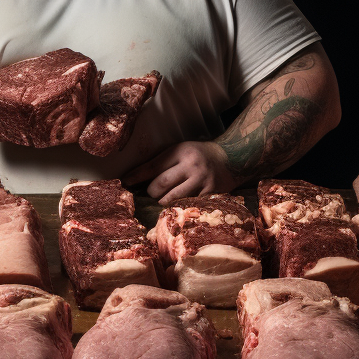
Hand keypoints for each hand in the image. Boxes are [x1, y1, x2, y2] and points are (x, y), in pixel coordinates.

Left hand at [123, 141, 238, 203]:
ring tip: (163, 200)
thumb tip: (137, 178)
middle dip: (151, 192)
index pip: (152, 166)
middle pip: (160, 185)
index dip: (136, 176)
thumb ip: (164, 162)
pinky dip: (178, 208)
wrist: (233, 158)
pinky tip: (176, 207)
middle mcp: (191, 165)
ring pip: (172, 199)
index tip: (125, 182)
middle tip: (151, 193)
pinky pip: (187, 205)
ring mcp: (202, 181)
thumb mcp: (182, 150)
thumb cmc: (200, 155)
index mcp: (181, 151)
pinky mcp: (211, 194)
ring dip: (163, 202)